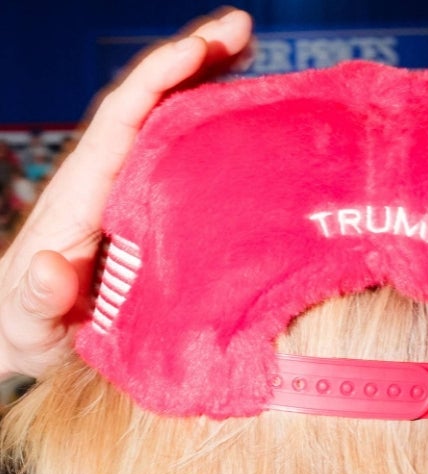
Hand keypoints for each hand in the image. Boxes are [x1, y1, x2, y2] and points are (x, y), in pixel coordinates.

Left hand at [0, 8, 252, 378]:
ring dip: (204, 81)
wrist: (21, 333)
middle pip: (148, 103)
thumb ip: (39, 299)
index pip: (122, 120)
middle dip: (191, 60)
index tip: (200, 49)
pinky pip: (179, 152)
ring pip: (166, 120)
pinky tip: (243, 114)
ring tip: (249, 50)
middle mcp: (105, 179)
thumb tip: (51, 265)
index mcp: (84, 195)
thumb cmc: (28, 330)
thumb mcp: (30, 324)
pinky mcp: (143, 204)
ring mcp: (125, 188)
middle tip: (242, 29)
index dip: (160, 79)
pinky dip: (209, 122)